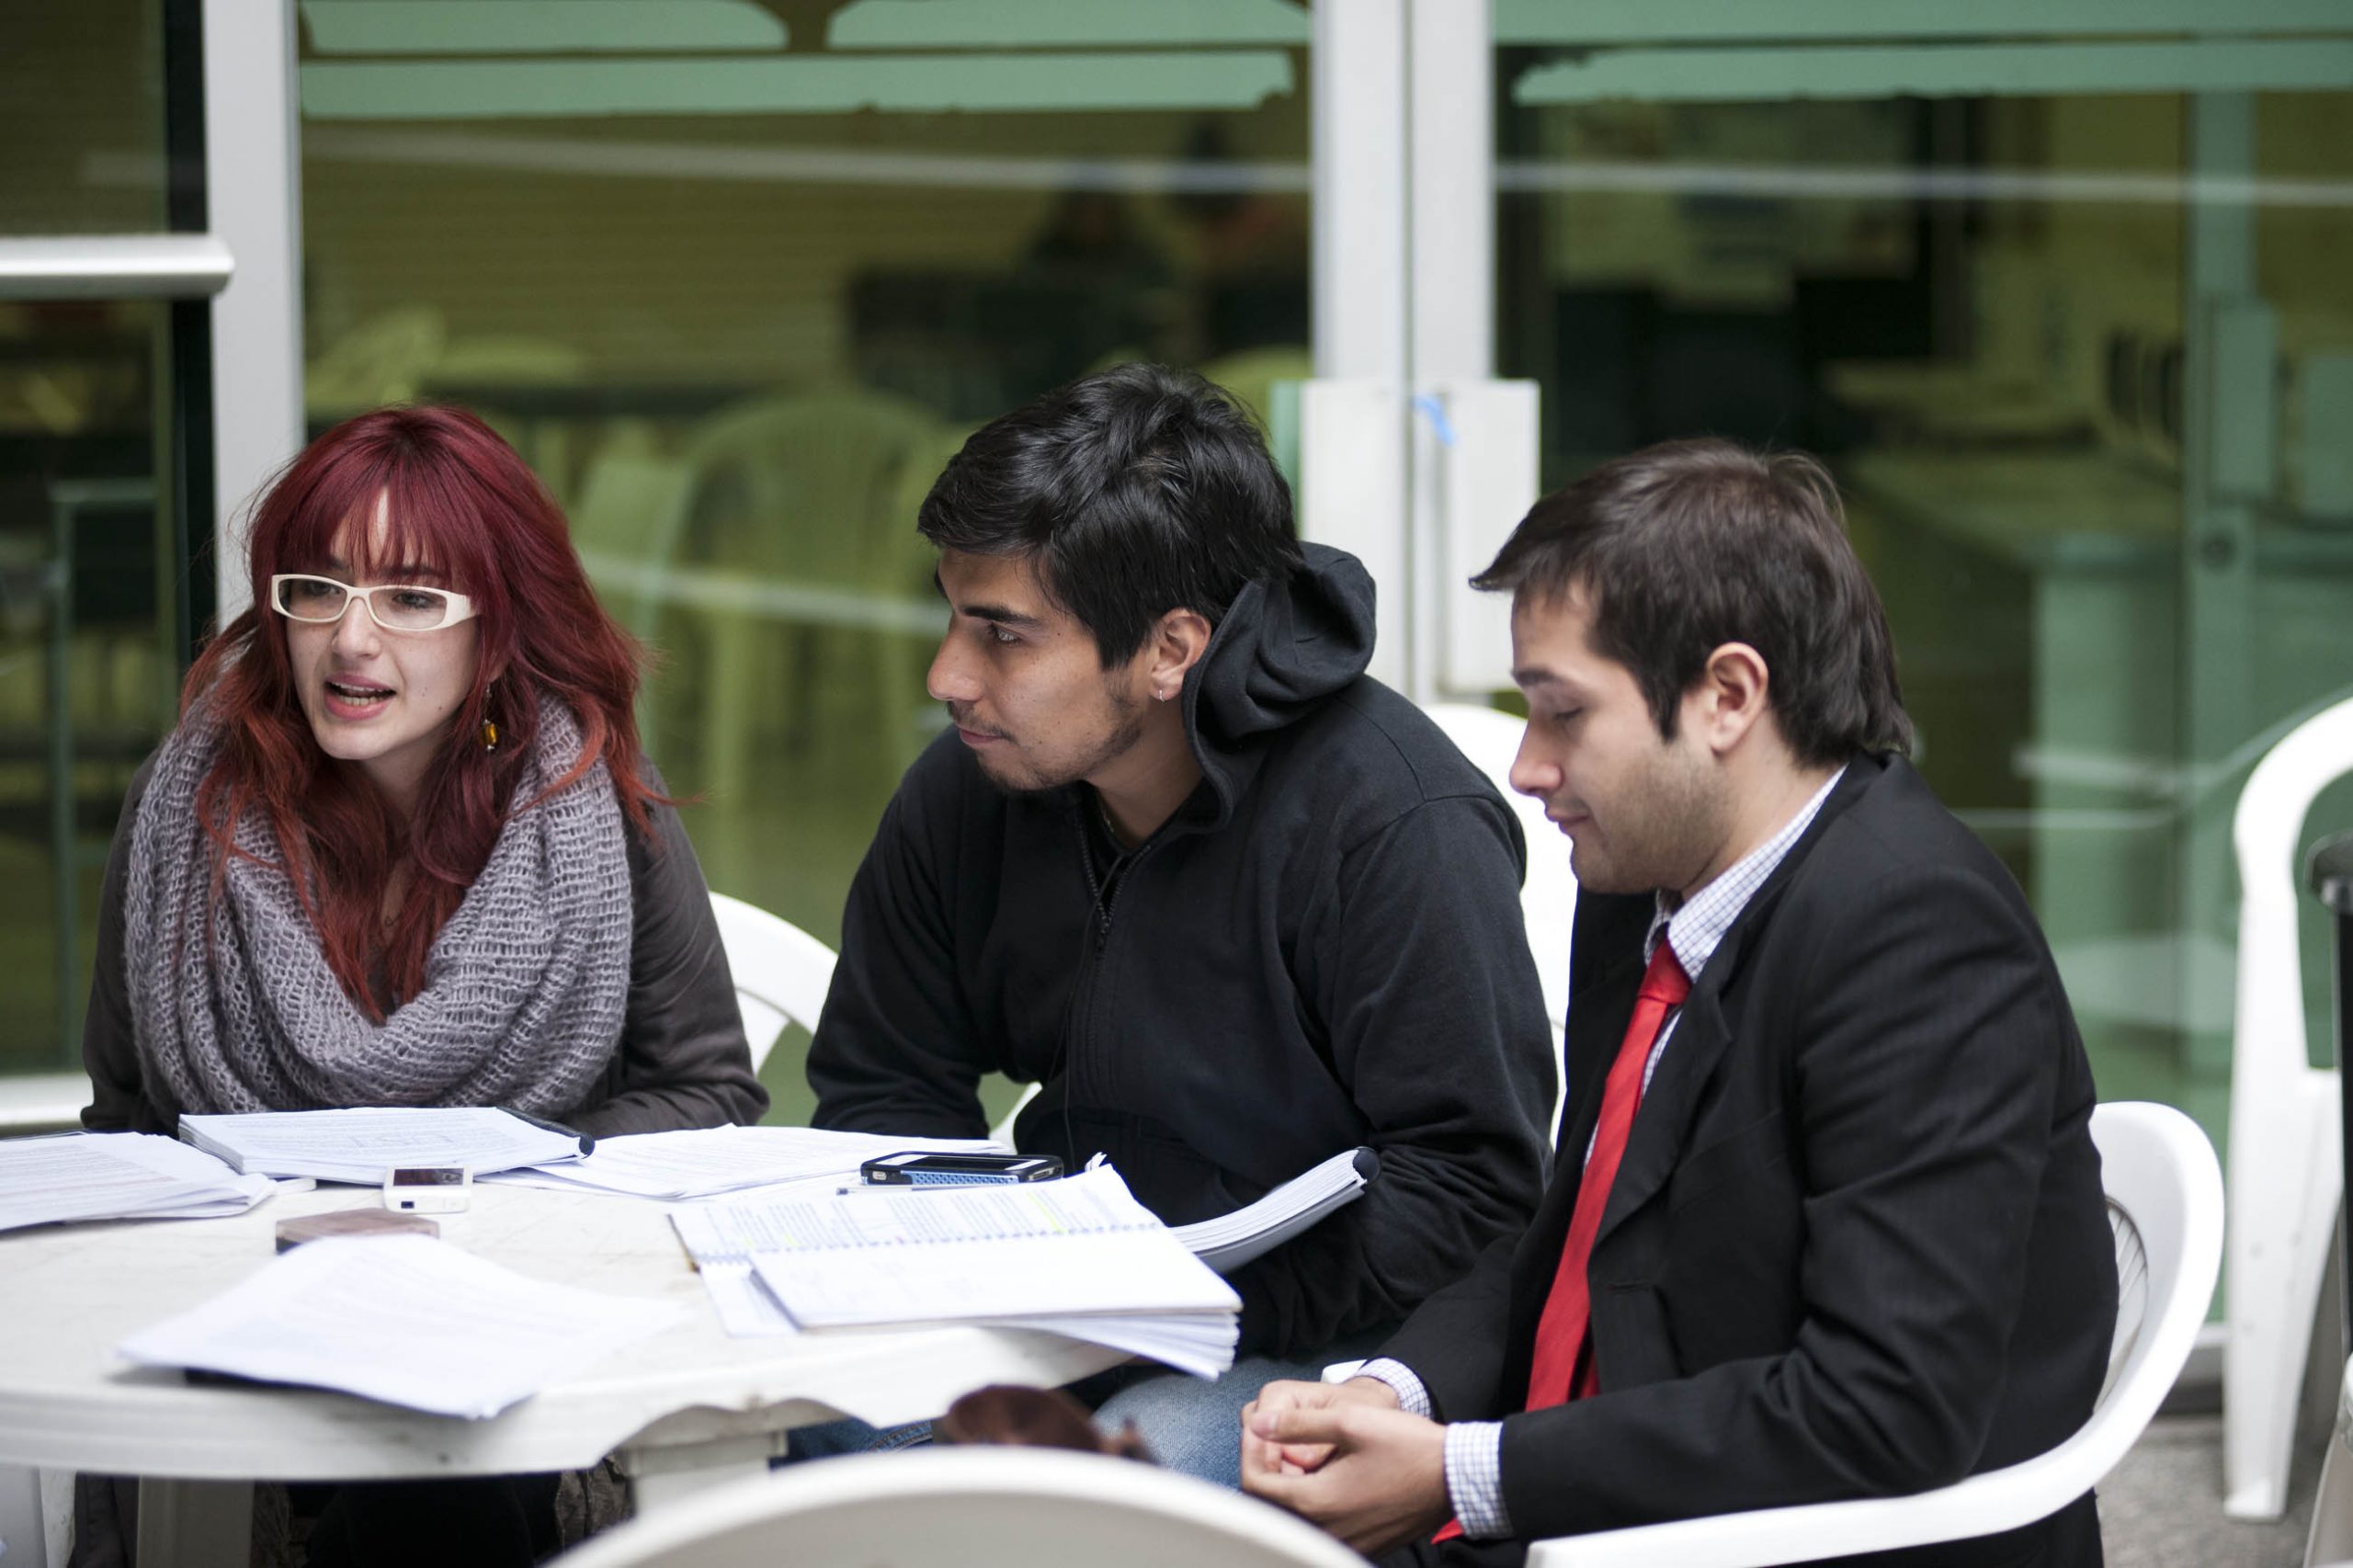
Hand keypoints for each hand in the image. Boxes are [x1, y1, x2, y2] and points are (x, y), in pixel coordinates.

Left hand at [1242, 1385, 1450, 1557]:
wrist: (1456, 1477)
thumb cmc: (1409, 1448)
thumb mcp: (1350, 1422)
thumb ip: (1297, 1424)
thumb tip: (1257, 1425)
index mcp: (1316, 1503)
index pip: (1255, 1485)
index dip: (1250, 1453)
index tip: (1259, 1430)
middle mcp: (1325, 1531)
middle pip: (1270, 1506)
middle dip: (1266, 1469)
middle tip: (1276, 1439)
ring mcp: (1344, 1542)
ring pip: (1293, 1519)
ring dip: (1286, 1487)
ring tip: (1297, 1453)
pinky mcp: (1361, 1544)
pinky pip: (1319, 1528)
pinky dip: (1310, 1504)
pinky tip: (1323, 1476)